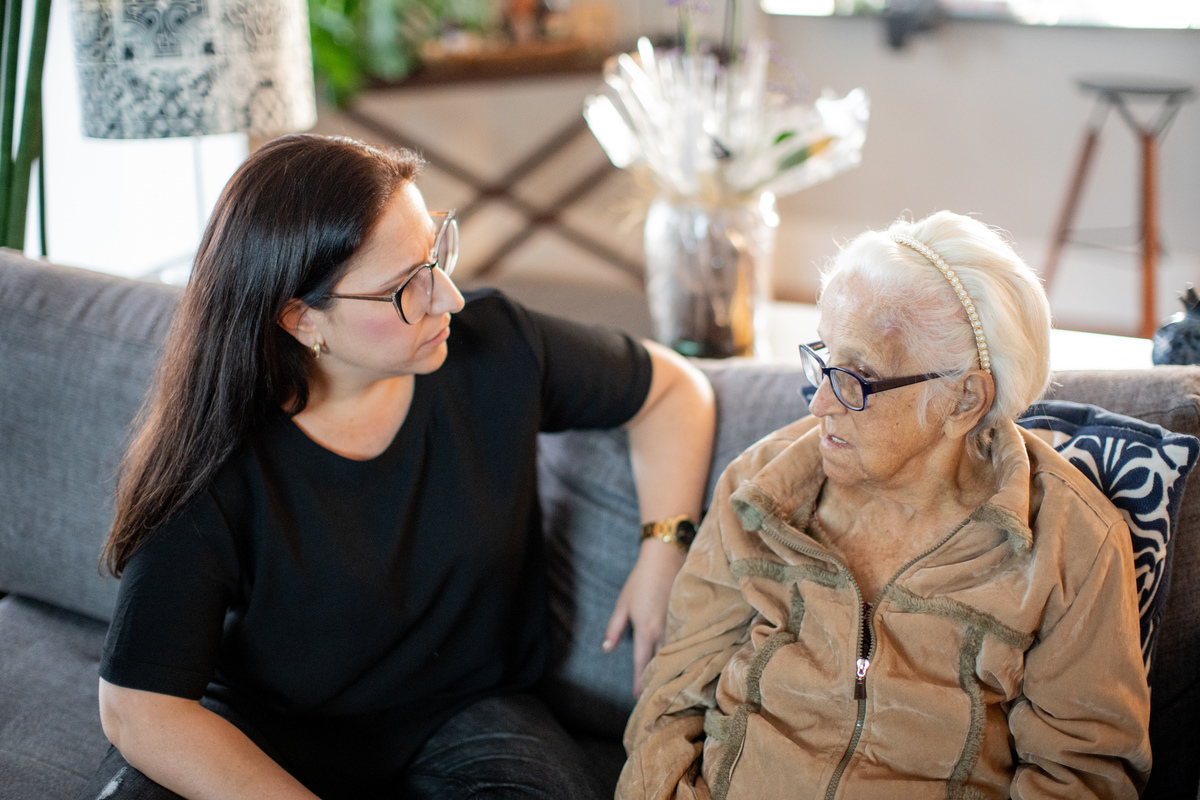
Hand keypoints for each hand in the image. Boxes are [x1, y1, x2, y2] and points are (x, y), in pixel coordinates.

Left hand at [603, 538, 687, 695]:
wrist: (665, 558)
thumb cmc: (640, 580)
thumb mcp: (622, 604)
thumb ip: (614, 628)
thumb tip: (606, 649)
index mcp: (645, 629)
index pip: (642, 663)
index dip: (640, 681)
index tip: (638, 697)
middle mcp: (663, 631)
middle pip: (661, 663)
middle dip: (657, 680)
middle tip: (654, 696)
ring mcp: (678, 624)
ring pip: (676, 654)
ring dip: (671, 668)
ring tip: (668, 684)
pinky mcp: (688, 617)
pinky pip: (686, 641)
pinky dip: (683, 653)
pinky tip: (684, 661)